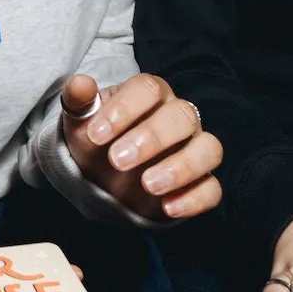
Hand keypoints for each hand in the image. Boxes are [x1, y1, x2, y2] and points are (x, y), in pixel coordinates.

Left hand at [62, 72, 222, 220]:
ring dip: (181, 167)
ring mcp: (195, 149)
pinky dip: (195, 200)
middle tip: (118, 160)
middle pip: (182, 115)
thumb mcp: (81, 123)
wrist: (104, 179)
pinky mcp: (201, 184)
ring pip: (209, 149)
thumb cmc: (97, 142)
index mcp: (151, 94)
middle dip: (152, 138)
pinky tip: (167, 208)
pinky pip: (213, 189)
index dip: (124, 109)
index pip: (148, 88)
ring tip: (148, 184)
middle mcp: (179, 117)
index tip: (96, 135)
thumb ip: (79, 101)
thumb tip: (79, 83)